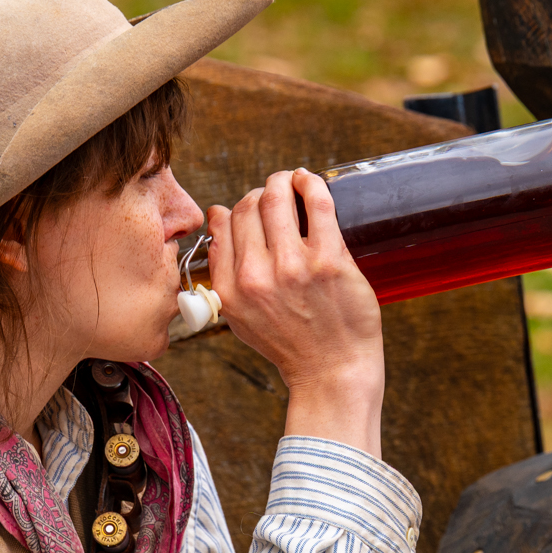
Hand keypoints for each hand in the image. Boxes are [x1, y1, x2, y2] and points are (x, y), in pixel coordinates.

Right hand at [206, 169, 385, 457]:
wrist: (332, 372)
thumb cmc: (293, 346)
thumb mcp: (241, 318)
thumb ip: (224, 272)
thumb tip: (219, 221)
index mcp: (231, 289)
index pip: (224, 224)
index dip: (237, 208)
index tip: (250, 207)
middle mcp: (257, 276)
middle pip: (249, 206)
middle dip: (261, 192)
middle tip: (276, 192)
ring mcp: (293, 266)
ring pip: (277, 198)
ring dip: (284, 180)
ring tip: (292, 180)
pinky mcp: (329, 260)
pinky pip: (317, 203)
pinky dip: (311, 183)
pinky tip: (310, 180)